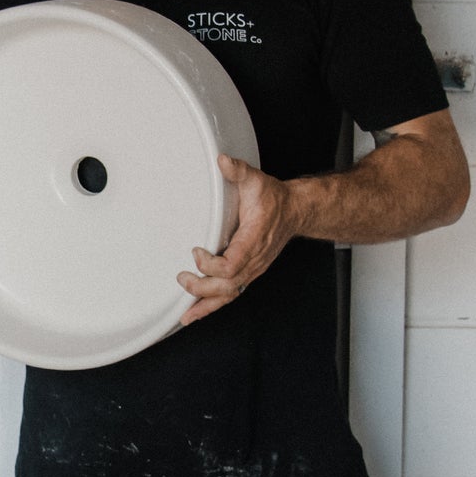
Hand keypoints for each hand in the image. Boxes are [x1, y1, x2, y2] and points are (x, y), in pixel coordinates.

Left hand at [176, 154, 302, 324]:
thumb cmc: (274, 200)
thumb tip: (223, 161)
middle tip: (182, 278)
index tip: (197, 250)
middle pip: (228, 286)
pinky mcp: (247, 274)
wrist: (294, 212)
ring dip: (206, 306)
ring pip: (230, 296)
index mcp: (254, 240)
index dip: (212, 264)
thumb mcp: (255, 180)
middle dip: (202, 287)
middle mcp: (254, 260)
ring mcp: (252, 270)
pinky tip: (195, 314)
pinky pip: (230, 295)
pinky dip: (212, 307)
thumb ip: (238, 171)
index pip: (233, 263)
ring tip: (185, 315)